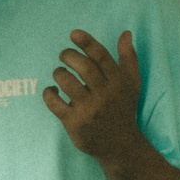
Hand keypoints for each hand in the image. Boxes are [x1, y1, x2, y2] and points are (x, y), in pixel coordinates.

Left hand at [43, 30, 143, 162]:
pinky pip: (55, 103)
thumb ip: (128, 57)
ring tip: (59, 74)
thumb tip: (126, 33)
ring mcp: (89, 109)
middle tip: (64, 55)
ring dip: (58, 73)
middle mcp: (104, 94)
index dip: (87, 43)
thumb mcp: (131, 83)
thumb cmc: (123, 109)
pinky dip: (48, 93)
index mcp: (118, 82)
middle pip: (83, 67)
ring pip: (67, 82)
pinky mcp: (74, 122)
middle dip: (69, 56)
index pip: (101, 57)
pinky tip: (51, 91)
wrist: (119, 145)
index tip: (73, 33)